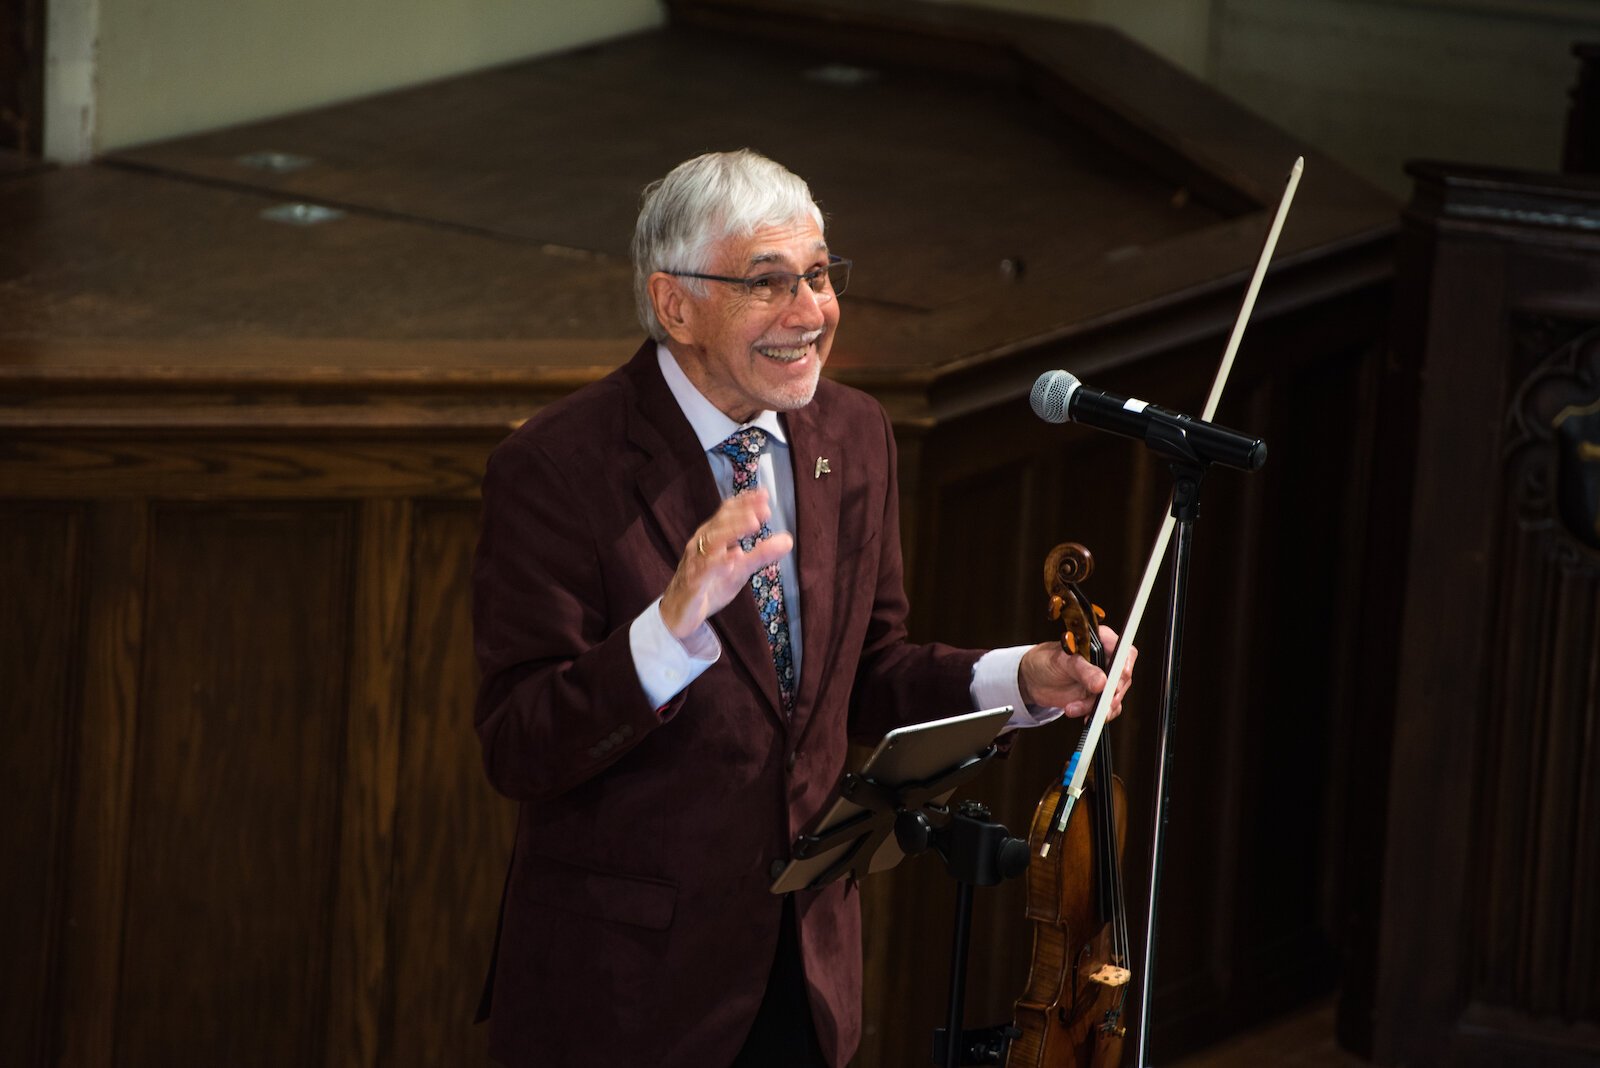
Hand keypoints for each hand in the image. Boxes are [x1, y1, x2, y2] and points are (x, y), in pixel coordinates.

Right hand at [660, 489, 792, 639]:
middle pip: (720, 523)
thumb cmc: (709, 586)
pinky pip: (704, 571)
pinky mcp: (692, 584)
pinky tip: (733, 558)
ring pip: (711, 542)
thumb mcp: (740, 569)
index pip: (726, 513)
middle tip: (764, 509)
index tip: (765, 495)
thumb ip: (761, 554)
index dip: (745, 502)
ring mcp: (695, 563)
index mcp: (711, 537)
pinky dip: (718, 563)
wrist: (679, 612)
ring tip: (753, 524)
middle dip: (742, 514)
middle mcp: (701, 545)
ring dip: (733, 531)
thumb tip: (788, 539)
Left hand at [1017, 626, 1135, 718]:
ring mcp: (1105, 680)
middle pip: (1123, 678)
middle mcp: (1107, 661)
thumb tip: (1102, 683)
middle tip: (1100, 701)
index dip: (1125, 664)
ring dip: (1098, 706)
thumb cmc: (1046, 661)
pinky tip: (1084, 717)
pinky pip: (1108, 709)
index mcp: (1102, 642)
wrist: (1034, 679)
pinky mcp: (1099, 697)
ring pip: (1114, 696)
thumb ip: (1083, 671)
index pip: (1123, 651)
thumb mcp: (1062, 661)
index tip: (1119, 677)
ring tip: (1073, 708)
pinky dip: (1097, 715)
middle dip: (1111, 692)